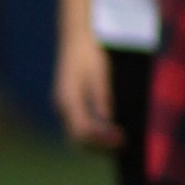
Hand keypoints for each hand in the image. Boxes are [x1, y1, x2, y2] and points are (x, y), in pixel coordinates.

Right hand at [53, 24, 118, 150]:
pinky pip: (78, 126)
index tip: (122, 139)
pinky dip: (93, 133)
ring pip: (76, 135)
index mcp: (68, 99)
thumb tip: (107, 121)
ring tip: (118, 140)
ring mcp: (63, 106)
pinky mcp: (68, 104)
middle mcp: (62, 106)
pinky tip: (108, 130)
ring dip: (96, 142)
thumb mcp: (99, 73)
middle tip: (123, 144)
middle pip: (77, 138)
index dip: (103, 139)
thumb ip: (102, 97)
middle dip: (99, 146)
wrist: (75, 38)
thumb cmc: (89, 52)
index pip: (82, 130)